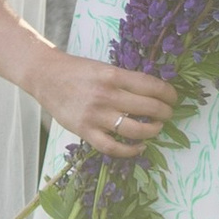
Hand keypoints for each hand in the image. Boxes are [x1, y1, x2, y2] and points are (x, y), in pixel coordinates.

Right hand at [35, 50, 177, 157]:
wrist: (45, 76)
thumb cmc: (77, 71)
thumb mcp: (104, 68)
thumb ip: (124, 80)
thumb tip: (153, 92)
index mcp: (113, 75)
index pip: (150, 85)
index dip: (168, 93)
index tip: (173, 98)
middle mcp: (106, 95)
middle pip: (147, 107)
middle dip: (165, 112)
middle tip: (168, 114)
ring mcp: (95, 115)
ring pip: (134, 130)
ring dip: (152, 130)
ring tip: (157, 128)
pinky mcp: (84, 130)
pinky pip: (112, 147)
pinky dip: (130, 150)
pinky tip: (139, 147)